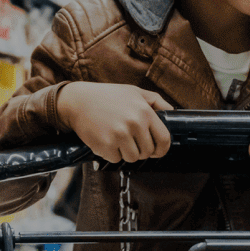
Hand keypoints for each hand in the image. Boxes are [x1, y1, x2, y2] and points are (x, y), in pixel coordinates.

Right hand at [57, 82, 172, 163]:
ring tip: (116, 138)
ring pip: (132, 158)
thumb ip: (156, 101)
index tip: (156, 151)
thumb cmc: (106, 96)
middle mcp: (134, 124)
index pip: (164, 140)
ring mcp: (120, 135)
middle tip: (129, 141)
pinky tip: (105, 140)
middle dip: (140, 150)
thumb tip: (172, 113)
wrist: (77, 101)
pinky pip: (116, 159)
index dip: (162, 149)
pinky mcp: (106, 145)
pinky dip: (111, 153)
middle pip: (147, 152)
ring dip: (125, 152)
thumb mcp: (134, 92)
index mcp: (145, 112)